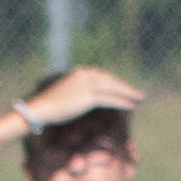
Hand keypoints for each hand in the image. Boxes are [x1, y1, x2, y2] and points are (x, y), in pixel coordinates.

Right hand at [19, 65, 142, 126]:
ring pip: (113, 88)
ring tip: (138, 98)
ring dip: (127, 93)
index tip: (121, 87)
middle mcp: (85, 75)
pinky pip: (110, 99)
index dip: (113, 82)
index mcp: (79, 73)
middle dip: (124, 86)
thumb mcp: (63, 94)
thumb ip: (74, 93)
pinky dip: (122, 102)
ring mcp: (88, 85)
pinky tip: (131, 105)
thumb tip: (78, 100)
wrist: (41, 108)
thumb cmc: (48, 105)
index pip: (101, 76)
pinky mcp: (89, 97)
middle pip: (110, 80)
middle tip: (135, 93)